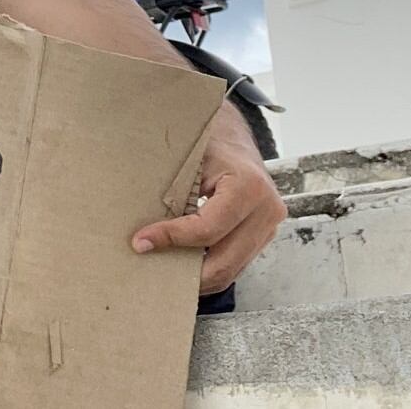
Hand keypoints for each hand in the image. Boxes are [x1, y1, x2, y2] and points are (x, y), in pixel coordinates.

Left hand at [130, 102, 286, 293]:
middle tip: (150, 269)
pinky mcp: (264, 234)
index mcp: (248, 186)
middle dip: (185, 273)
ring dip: (197, 277)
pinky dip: (208, 268)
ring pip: (232, 269)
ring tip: (163, 272)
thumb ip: (170, 190)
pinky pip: (235, 262)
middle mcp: (267, 209)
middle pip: (224, 261)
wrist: (231, 133)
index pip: (208, 228)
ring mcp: (270, 225)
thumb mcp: (188, 157)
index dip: (171, 239)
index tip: (140, 242)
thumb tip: (140, 228)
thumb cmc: (206, 140)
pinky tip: (182, 265)